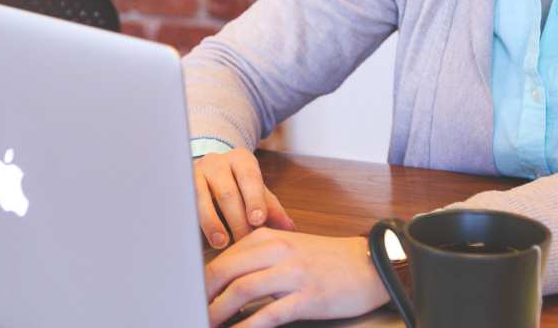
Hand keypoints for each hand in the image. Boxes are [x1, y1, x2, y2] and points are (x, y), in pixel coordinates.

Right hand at [194, 148, 294, 247]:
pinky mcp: (179, 186)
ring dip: (213, 224)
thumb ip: (272, 209)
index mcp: (240, 159)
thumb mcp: (257, 194)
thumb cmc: (237, 187)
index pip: (249, 177)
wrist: (207, 175)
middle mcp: (216, 161)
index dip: (254, 199)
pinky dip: (194, 223)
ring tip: (222, 243)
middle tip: (245, 242)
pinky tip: (199, 238)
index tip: (258, 220)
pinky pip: (186, 205)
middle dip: (237, 220)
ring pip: (202, 198)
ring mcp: (194, 172)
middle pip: (228, 192)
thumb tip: (289, 229)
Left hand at [205, 228, 390, 327]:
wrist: (371, 264)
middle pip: (224, 272)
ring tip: (205, 324)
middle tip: (189, 311)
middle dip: (201, 296)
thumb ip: (256, 258)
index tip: (186, 297)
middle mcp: (278, 251)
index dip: (199, 281)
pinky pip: (269, 314)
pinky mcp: (308, 297)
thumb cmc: (327, 260)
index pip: (222, 258)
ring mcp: (293, 274)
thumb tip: (221, 279)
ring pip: (242, 291)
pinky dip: (247, 327)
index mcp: (268, 238)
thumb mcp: (288, 248)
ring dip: (218, 312)